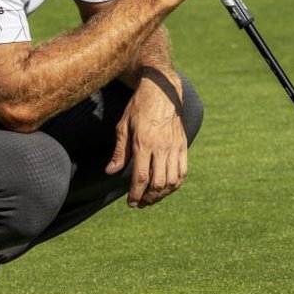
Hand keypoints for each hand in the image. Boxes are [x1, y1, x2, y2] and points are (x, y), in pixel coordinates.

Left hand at [105, 70, 187, 207]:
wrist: (162, 90)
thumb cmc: (139, 107)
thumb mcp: (123, 126)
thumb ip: (120, 152)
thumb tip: (110, 172)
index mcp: (144, 143)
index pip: (141, 177)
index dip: (136, 194)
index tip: (131, 203)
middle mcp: (161, 147)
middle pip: (158, 183)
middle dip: (148, 198)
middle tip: (140, 202)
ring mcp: (174, 146)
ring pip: (172, 180)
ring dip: (162, 194)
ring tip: (152, 197)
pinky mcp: (183, 144)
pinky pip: (183, 170)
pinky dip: (176, 183)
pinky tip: (167, 187)